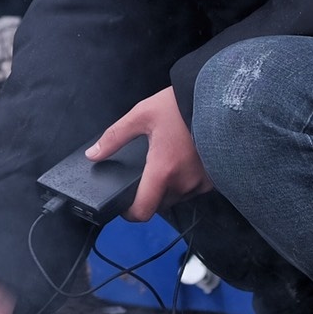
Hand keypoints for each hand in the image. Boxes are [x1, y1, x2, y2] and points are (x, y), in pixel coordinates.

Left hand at [91, 87, 211, 222]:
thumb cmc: (183, 105)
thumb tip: (93, 153)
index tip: (125, 206)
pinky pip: (193, 189)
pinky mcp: (213, 179)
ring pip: (176, 197)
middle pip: (158, 203)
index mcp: (163, 170)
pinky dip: (185, 181)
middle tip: (149, 168)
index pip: (143, 211)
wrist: (219, 100)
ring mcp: (201, 183)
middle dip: (150, 191)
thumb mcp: (142, 115)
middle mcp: (183, 182)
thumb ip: (114, 137)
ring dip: (169, 187)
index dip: (129, 213)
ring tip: (168, 159)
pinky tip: (184, 160)